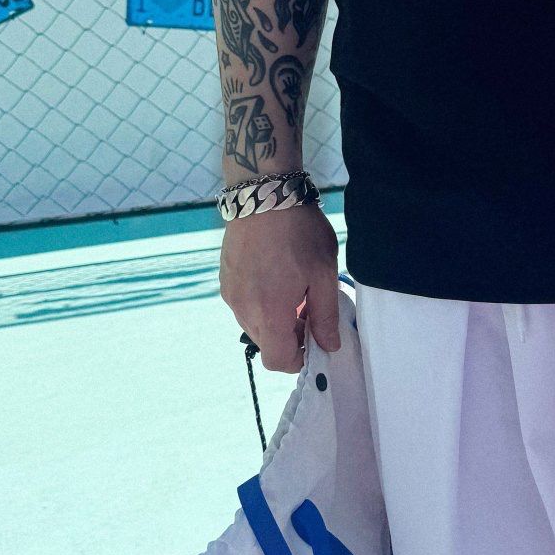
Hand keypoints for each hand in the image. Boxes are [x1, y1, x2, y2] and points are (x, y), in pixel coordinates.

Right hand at [219, 200, 341, 372]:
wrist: (265, 194)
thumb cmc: (299, 232)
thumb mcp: (323, 273)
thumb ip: (325, 316)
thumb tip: (329, 346)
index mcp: (269, 312)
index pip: (278, 360)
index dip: (298, 359)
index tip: (314, 340)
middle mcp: (243, 308)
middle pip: (266, 343)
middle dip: (289, 336)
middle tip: (310, 307)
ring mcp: (230, 293)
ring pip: (254, 324)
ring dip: (274, 318)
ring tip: (294, 288)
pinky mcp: (225, 279)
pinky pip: (244, 304)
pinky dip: (260, 302)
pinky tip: (276, 275)